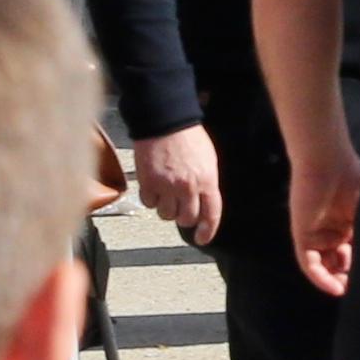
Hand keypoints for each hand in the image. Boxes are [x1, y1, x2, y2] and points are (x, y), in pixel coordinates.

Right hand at [133, 124, 224, 246]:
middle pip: (186, 218)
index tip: (201, 238)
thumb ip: (207, 182)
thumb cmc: (189, 137)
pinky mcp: (148, 182)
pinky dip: (151, 199)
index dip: (207, 230)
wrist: (166, 121)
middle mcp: (188, 187)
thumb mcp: (208, 159)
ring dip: (166, 209)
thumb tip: (203, 201)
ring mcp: (167, 186)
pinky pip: (149, 203)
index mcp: (207, 180)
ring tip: (166, 195)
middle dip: (184, 217)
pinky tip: (154, 186)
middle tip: (180, 208)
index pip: (211, 214)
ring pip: (166, 214)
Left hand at [289, 146, 359, 297]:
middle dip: (347, 274)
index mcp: (346, 218)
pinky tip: (334, 287)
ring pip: (323, 264)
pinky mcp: (301, 234)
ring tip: (346, 289)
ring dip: (333, 279)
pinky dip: (320, 277)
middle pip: (336, 259)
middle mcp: (330, 227)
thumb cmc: (350, 176)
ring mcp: (315, 232)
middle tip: (358, 287)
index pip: (352, 248)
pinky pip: (308, 262)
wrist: (326, 160)